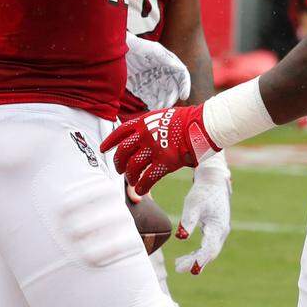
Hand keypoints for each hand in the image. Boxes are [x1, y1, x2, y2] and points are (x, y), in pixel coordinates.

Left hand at [101, 105, 219, 194]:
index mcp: (143, 122)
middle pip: (122, 153)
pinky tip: (141, 190)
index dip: (109, 143)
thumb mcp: (162, 116)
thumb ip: (149, 125)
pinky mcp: (166, 162)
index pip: (120, 133)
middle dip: (118, 164)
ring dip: (130, 177)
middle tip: (120, 170)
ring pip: (133, 167)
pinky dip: (141, 186)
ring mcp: (154, 149)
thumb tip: (139, 136)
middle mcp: (145, 134)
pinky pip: (147, 178)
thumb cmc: (186, 120)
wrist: (204, 123)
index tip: (103, 150)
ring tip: (132, 181)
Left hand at [124, 32, 190, 110]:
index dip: (185, 86)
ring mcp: (152, 82)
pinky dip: (152, 104)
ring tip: (157, 108)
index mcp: (168, 63)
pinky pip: (150, 99)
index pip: (182, 76)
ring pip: (162, 96)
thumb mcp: (152, 49)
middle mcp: (162, 74)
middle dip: (171, 98)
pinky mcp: (141, 88)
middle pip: (172, 89)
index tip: (183, 96)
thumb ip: (166, 58)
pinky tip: (151, 108)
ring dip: (162, 103)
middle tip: (166, 106)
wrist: (117, 50)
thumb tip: (181, 68)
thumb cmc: (136, 45)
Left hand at [174, 152, 231, 274]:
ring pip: (210, 251)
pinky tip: (189, 256)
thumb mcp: (193, 204)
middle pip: (209, 253)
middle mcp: (222, 231)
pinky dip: (200, 253)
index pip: (208, 248)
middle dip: (195, 261)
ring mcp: (221, 231)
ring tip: (178, 264)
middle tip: (178, 268)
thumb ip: (188, 220)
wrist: (214, 181)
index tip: (188, 269)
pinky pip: (209, 246)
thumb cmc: (202, 191)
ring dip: (197, 259)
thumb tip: (181, 237)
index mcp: (218, 226)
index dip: (198, 260)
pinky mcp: (217, 229)